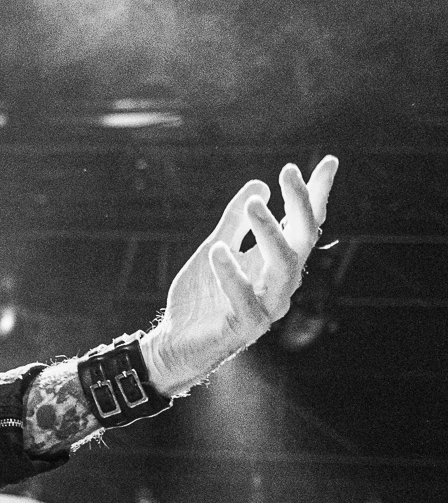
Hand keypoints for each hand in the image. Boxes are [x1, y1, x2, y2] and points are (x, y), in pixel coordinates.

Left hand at [142, 157, 338, 395]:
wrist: (176, 342)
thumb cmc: (201, 298)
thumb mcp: (214, 247)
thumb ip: (233, 222)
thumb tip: (258, 186)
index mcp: (275, 262)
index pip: (304, 224)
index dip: (317, 194)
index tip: (327, 161)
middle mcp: (280, 282)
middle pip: (303, 238)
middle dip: (300, 204)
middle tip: (287, 172)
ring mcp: (267, 305)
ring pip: (284, 266)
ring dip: (270, 233)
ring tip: (251, 204)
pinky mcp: (244, 326)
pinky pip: (246, 298)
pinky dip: (232, 273)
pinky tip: (218, 251)